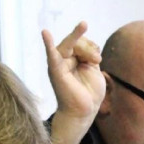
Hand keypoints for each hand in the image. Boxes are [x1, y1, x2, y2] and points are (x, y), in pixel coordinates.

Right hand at [44, 21, 105, 143]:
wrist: (84, 110)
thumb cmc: (89, 92)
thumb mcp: (93, 68)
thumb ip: (89, 54)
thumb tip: (87, 44)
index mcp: (72, 58)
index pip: (81, 41)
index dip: (91, 47)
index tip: (98, 58)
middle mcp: (62, 58)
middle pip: (76, 41)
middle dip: (89, 48)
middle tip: (97, 59)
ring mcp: (58, 63)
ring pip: (71, 44)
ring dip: (86, 51)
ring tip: (95, 61)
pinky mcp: (56, 70)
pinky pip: (51, 55)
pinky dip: (47, 43)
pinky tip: (45, 33)